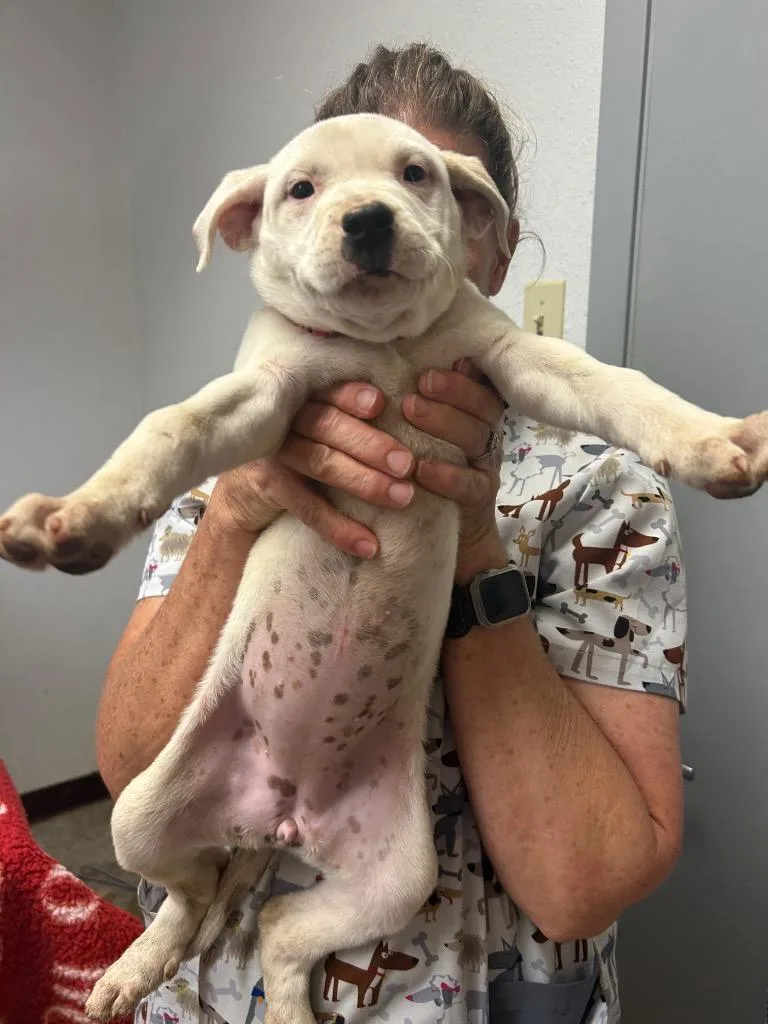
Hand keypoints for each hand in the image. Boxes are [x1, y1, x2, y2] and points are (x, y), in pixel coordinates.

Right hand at [206, 383, 415, 557]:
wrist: (242, 493)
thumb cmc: (300, 454)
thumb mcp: (320, 430)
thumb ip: (354, 419)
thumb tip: (419, 419)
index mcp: (304, 398)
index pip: (329, 391)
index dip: (352, 396)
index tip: (382, 404)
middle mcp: (286, 419)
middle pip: (329, 425)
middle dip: (371, 444)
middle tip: (408, 464)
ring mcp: (273, 452)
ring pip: (322, 462)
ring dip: (364, 481)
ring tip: (403, 498)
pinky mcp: (267, 486)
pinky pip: (307, 508)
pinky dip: (339, 528)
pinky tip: (369, 545)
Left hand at [403, 360, 508, 582]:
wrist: (452, 536)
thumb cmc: (426, 473)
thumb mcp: (422, 435)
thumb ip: (418, 405)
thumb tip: (392, 364)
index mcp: (476, 416)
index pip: (477, 386)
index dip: (455, 377)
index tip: (425, 371)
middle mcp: (486, 437)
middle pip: (480, 407)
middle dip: (448, 392)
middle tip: (415, 387)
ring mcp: (486, 468)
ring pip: (475, 438)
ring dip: (443, 422)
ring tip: (410, 411)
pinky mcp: (481, 501)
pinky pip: (470, 485)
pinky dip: (446, 475)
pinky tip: (422, 469)